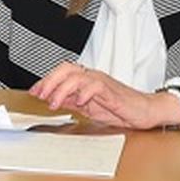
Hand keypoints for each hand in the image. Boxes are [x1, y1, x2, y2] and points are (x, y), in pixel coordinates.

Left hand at [29, 61, 179, 129]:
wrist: (145, 111)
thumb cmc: (120, 109)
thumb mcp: (89, 107)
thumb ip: (71, 101)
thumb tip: (52, 100)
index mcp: (86, 80)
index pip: (61, 73)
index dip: (46, 81)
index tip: (34, 92)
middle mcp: (92, 77)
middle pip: (66, 69)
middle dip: (50, 81)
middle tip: (41, 95)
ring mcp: (102, 82)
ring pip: (77, 76)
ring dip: (61, 89)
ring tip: (54, 103)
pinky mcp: (112, 90)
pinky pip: (95, 86)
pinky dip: (83, 93)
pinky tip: (78, 103)